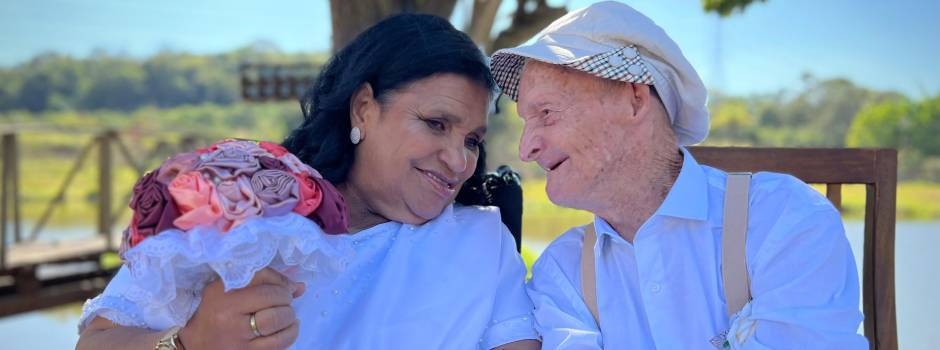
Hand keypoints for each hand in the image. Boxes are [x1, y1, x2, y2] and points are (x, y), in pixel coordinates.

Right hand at [178, 268, 305, 349]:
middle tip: (285, 303)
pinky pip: (278, 346)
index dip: (282, 286)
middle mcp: (229, 320)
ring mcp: (239, 342)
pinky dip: (288, 335)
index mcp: (223, 297)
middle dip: (287, 304)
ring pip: (279, 329)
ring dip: (290, 321)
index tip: (284, 290)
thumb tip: (299, 287)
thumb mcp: (227, 288)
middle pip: (274, 308)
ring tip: (287, 317)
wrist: (195, 344)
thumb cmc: (214, 310)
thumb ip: (263, 280)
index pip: (265, 287)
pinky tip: (284, 331)